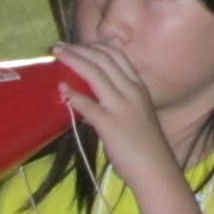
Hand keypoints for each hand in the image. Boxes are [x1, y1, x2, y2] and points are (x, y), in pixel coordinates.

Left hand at [52, 41, 179, 190]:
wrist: (155, 168)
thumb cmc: (145, 144)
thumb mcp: (135, 115)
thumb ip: (114, 104)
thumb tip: (87, 100)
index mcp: (138, 87)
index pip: (118, 57)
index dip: (96, 47)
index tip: (78, 45)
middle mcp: (131, 91)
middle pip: (104, 61)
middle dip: (80, 50)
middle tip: (60, 46)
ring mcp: (121, 106)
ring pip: (96, 75)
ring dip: (75, 61)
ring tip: (58, 55)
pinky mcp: (110, 124)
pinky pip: (90, 105)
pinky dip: (74, 95)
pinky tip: (61, 89)